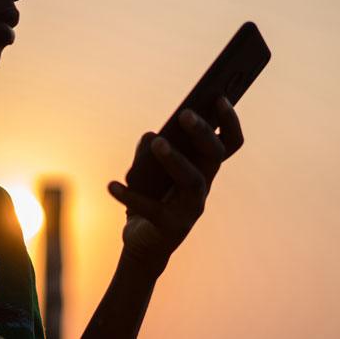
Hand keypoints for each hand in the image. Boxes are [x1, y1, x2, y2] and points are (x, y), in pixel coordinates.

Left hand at [107, 95, 244, 276]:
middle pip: (214, 156)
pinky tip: (111, 185)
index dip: (228, 120)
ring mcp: (190, 209)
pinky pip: (152, 209)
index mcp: (203, 168)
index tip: (218, 96)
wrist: (143, 243)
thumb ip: (148, 150)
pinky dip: (131, 195)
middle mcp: (203, 186)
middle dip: (202, 133)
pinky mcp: (171, 227)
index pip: (228, 142)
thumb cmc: (150, 197)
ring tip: (157, 142)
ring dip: (175, 160)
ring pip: (192, 181)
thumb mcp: (144, 169)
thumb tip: (152, 135)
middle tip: (185, 113)